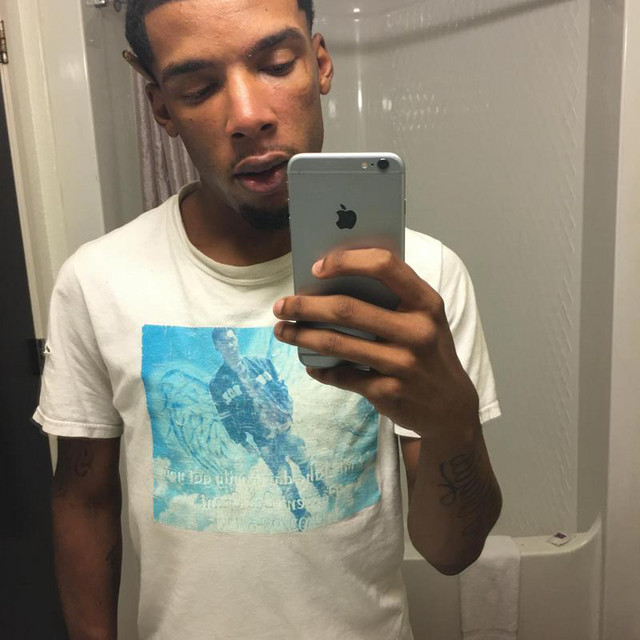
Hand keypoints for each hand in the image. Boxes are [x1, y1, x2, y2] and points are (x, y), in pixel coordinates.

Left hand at [273, 248, 479, 440]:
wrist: (451, 407)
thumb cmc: (429, 351)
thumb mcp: (425, 318)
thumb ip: (392, 298)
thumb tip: (332, 281)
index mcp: (425, 302)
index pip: (384, 266)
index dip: (346, 261)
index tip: (316, 267)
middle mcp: (416, 331)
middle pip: (347, 309)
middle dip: (305, 305)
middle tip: (282, 306)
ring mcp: (403, 364)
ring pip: (337, 344)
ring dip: (301, 336)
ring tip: (282, 331)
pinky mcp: (388, 392)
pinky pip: (342, 376)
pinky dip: (321, 369)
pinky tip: (310, 364)